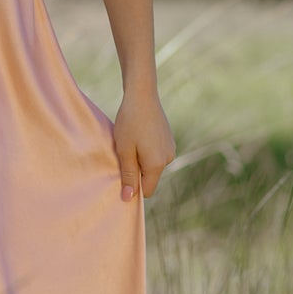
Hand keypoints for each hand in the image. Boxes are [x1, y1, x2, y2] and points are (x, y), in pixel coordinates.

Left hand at [112, 84, 175, 201]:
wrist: (142, 95)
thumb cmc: (129, 122)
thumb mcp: (124, 150)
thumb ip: (128, 175)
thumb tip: (128, 198)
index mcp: (157, 164)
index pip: (146, 191)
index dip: (133, 186)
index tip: (122, 171)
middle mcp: (168, 159)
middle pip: (150, 177)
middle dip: (137, 171)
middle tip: (124, 152)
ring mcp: (170, 148)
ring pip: (153, 165)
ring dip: (141, 159)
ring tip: (132, 141)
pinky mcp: (169, 139)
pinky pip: (157, 154)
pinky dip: (147, 149)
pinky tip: (140, 134)